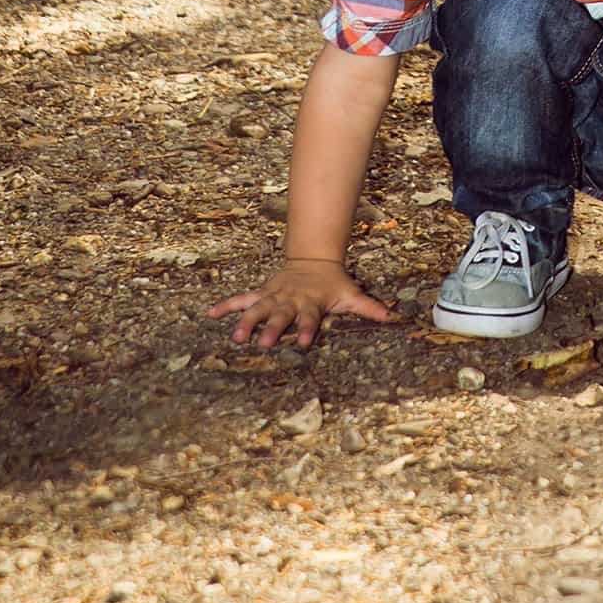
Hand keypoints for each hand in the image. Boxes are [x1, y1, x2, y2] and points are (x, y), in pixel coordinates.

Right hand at [209, 258, 395, 350]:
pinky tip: (210, 314)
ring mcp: (274, 296)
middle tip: (263, 344)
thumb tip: (392, 316)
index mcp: (310, 303)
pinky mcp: (262, 293)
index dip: (307, 328)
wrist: (313, 258)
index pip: (309, 318)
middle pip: (280, 315)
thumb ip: (368, 307)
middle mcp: (290, 300)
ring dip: (246, 321)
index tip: (304, 341)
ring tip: (236, 337)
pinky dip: (227, 306)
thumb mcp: (350, 294)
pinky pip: (241, 299)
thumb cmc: (332, 283)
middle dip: (273, 328)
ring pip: (257, 308)